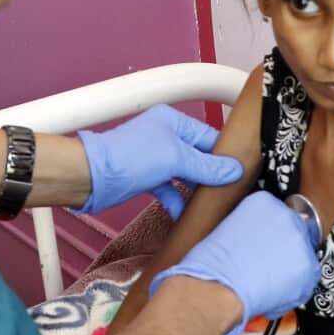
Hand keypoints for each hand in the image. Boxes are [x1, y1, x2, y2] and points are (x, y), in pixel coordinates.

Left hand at [76, 105, 242, 216]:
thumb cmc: (128, 157)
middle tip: (229, 190)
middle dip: (211, 174)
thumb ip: (207, 166)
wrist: (92, 177)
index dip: (225, 155)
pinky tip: (183, 212)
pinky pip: (168, 188)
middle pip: (198, 157)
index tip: (241, 172)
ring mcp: (155, 158)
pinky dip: (176, 199)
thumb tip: (233, 171)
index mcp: (174, 122)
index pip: (209, 137)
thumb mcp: (176, 158)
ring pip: (184, 174)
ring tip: (210, 204)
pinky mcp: (146, 177)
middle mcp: (166, 136)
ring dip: (194, 189)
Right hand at [150, 191, 320, 334]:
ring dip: (289, 267)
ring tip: (266, 278)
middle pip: (295, 232)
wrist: (217, 288)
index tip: (268, 243)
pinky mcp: (307, 265)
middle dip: (284, 249)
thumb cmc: (213, 266)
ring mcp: (298, 240)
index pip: (280, 213)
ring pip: (302, 256)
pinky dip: (294, 287)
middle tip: (266, 264)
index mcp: (263, 202)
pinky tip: (273, 288)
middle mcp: (285, 215)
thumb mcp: (230, 230)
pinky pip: (306, 278)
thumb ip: (252, 228)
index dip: (273, 234)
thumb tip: (260, 240)